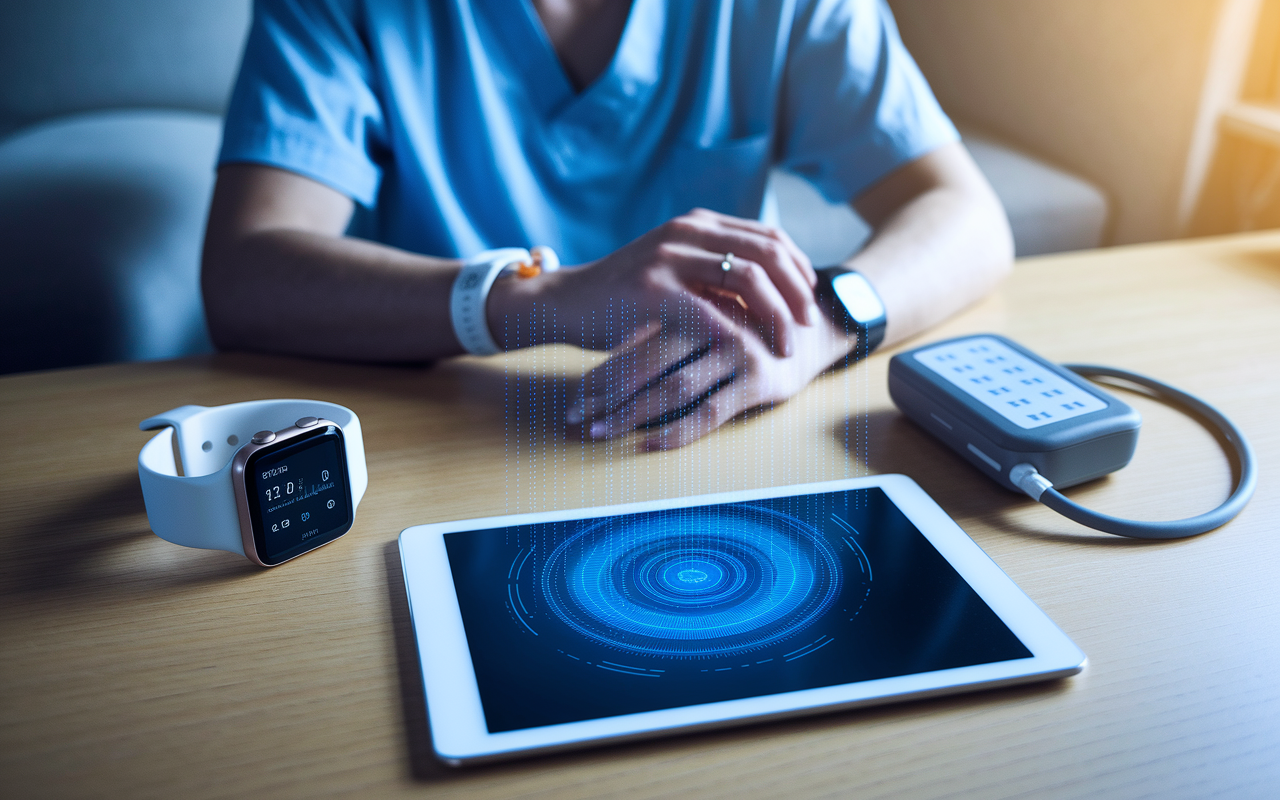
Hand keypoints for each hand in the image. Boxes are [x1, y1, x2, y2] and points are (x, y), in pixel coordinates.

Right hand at [517, 208, 820, 356]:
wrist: (566, 306)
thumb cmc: (625, 300)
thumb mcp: (675, 273)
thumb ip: (713, 273)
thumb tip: (769, 292)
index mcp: (697, 224)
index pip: (768, 236)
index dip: (798, 268)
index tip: (810, 299)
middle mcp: (686, 232)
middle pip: (766, 254)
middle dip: (797, 291)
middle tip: (809, 324)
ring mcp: (668, 258)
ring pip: (746, 279)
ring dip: (775, 314)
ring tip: (787, 345)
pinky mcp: (651, 290)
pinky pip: (711, 312)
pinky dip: (738, 335)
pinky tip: (751, 355)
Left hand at [567, 299, 854, 449]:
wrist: (817, 326)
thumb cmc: (749, 324)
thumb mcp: (710, 313)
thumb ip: (669, 329)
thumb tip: (608, 370)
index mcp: (695, 301)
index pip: (636, 339)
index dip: (602, 369)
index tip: (573, 397)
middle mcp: (714, 324)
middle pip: (648, 362)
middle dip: (606, 393)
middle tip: (575, 416)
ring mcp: (738, 352)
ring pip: (673, 388)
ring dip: (631, 414)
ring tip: (600, 431)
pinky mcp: (760, 380)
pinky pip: (708, 412)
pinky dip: (675, 431)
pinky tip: (647, 444)